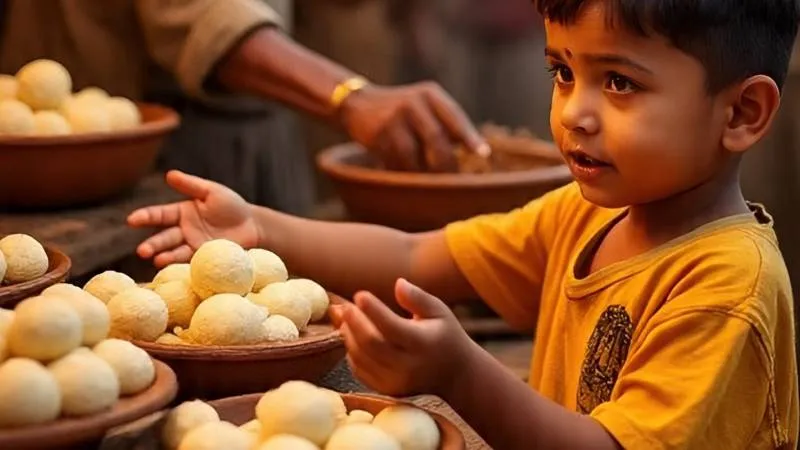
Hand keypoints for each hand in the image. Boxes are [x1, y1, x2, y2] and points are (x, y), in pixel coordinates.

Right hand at [127, 170, 259, 266]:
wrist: (254, 226)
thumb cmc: (232, 205)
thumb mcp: (212, 192)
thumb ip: (191, 185)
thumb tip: (169, 174)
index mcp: (181, 212)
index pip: (159, 215)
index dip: (145, 217)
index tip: (131, 220)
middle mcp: (183, 231)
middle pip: (163, 238)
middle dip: (152, 244)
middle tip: (142, 251)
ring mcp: (193, 246)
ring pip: (174, 252)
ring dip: (164, 257)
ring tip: (156, 260)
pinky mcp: (204, 258)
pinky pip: (190, 262)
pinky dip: (181, 265)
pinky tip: (174, 267)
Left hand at [329, 278, 475, 396]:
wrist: (455, 376)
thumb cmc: (445, 336)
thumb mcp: (439, 311)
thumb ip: (418, 297)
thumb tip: (398, 283)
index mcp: (422, 343)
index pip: (391, 326)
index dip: (373, 310)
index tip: (360, 294)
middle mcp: (408, 366)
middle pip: (371, 343)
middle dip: (353, 322)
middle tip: (345, 306)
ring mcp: (396, 381)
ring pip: (361, 358)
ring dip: (349, 336)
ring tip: (346, 318)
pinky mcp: (386, 389)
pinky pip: (359, 370)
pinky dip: (351, 352)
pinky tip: (352, 336)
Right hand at [340, 82, 489, 172]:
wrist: (358, 104)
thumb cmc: (402, 112)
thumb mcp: (424, 106)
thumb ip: (446, 123)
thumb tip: (476, 154)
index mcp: (431, 94)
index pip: (455, 116)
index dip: (469, 137)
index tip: (483, 154)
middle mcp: (414, 102)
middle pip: (437, 140)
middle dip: (446, 165)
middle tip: (453, 181)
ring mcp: (394, 117)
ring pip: (415, 155)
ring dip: (423, 173)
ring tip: (428, 181)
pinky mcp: (378, 134)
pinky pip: (397, 161)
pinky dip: (404, 172)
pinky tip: (406, 174)